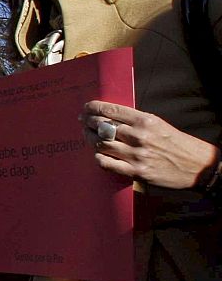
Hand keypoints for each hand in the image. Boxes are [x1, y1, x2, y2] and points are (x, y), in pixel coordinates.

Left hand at [84, 100, 220, 189]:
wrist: (198, 166)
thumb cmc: (177, 143)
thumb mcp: (159, 124)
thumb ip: (136, 121)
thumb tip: (110, 117)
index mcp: (145, 121)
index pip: (110, 111)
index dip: (93, 108)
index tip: (86, 108)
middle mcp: (139, 136)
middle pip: (101, 126)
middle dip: (88, 122)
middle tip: (83, 122)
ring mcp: (136, 155)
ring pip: (101, 144)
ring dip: (89, 139)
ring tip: (87, 136)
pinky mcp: (136, 171)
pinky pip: (107, 164)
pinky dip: (99, 157)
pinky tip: (98, 154)